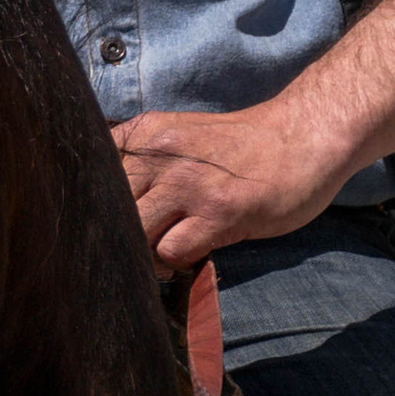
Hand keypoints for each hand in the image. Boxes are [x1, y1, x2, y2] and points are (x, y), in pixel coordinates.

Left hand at [110, 96, 353, 270]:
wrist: (305, 136)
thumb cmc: (242, 146)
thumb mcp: (181, 137)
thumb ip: (144, 162)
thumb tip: (104, 207)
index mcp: (146, 134)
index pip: (90, 174)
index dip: (90, 207)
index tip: (101, 224)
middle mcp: (160, 155)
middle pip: (105, 209)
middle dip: (116, 235)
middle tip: (139, 245)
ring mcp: (188, 184)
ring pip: (133, 233)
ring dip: (145, 252)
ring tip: (168, 249)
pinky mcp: (218, 212)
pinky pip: (171, 251)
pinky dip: (176, 261)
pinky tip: (195, 250)